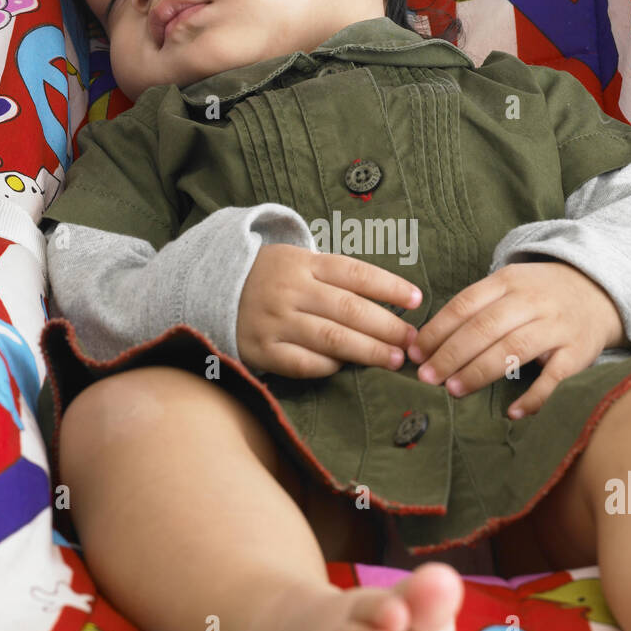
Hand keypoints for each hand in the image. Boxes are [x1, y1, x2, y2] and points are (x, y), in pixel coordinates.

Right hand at [236, 243, 421, 377]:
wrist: (212, 290)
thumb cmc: (271, 278)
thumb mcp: (298, 262)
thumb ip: (336, 277)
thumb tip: (389, 299)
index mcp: (303, 263)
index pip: (356, 273)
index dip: (390, 287)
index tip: (417, 300)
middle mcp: (290, 290)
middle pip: (349, 309)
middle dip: (387, 327)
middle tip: (413, 341)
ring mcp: (275, 321)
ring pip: (332, 338)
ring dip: (369, 351)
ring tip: (395, 359)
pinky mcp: (261, 350)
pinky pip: (304, 363)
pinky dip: (329, 367)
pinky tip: (347, 367)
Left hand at [406, 261, 625, 416]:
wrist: (598, 290)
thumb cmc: (538, 295)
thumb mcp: (507, 286)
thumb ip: (473, 310)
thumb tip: (424, 344)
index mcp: (508, 281)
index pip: (465, 305)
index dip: (437, 331)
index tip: (414, 353)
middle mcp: (532, 300)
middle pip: (485, 327)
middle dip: (451, 354)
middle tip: (428, 378)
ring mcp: (557, 326)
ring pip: (514, 348)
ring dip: (481, 371)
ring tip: (454, 390)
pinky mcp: (578, 352)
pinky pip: (555, 377)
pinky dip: (534, 396)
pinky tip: (512, 412)